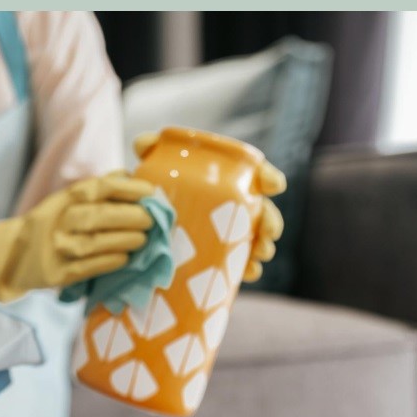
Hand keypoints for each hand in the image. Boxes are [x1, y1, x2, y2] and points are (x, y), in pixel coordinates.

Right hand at [0, 174, 154, 301]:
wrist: (7, 255)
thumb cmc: (47, 225)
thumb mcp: (64, 200)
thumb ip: (96, 189)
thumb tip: (131, 175)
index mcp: (64, 199)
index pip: (100, 188)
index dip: (128, 188)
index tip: (151, 191)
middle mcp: (59, 221)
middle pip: (99, 216)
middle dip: (130, 217)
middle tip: (152, 219)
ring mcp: (57, 248)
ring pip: (96, 243)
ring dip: (124, 240)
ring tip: (143, 239)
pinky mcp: (57, 274)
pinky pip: (88, 268)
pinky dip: (109, 262)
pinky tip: (125, 258)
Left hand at [132, 132, 285, 282]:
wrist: (142, 220)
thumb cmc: (153, 187)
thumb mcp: (150, 167)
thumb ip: (148, 148)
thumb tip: (145, 143)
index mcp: (225, 179)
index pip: (255, 173)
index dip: (269, 177)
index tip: (275, 185)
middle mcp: (232, 205)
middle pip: (262, 210)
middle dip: (271, 220)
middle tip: (268, 231)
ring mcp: (228, 232)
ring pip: (256, 238)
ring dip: (264, 246)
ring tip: (260, 253)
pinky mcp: (220, 257)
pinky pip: (241, 264)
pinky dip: (249, 269)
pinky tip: (249, 273)